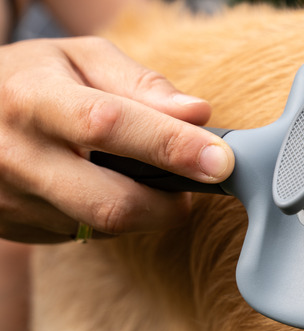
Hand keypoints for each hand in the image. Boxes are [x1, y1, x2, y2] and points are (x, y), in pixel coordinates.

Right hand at [0, 36, 234, 242]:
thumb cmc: (35, 79)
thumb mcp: (80, 59)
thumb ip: (142, 84)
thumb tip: (199, 114)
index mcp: (34, 99)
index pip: (109, 125)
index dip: (171, 146)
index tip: (220, 160)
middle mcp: (17, 156)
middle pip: (112, 203)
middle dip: (170, 204)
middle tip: (194, 182)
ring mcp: (13, 202)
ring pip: (105, 227)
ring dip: (145, 209)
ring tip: (142, 174)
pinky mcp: (18, 231)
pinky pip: (86, 235)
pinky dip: (113, 217)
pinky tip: (103, 186)